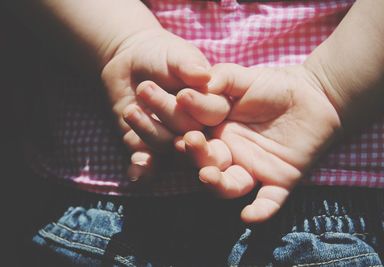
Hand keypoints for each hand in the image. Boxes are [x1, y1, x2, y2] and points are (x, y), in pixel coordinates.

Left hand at [100, 28, 210, 178]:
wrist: (131, 62)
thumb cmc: (162, 55)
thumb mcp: (177, 55)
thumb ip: (189, 64)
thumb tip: (204, 75)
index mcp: (212, 106)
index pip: (213, 113)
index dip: (200, 108)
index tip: (183, 95)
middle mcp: (197, 128)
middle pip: (190, 133)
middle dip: (170, 117)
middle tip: (147, 91)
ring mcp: (172, 140)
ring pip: (166, 146)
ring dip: (148, 131)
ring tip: (131, 110)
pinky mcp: (149, 149)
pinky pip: (148, 162)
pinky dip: (142, 169)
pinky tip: (135, 173)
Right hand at [176, 63, 341, 222]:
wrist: (316, 94)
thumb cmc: (275, 85)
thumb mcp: (242, 78)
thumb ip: (219, 79)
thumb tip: (185, 93)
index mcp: (215, 131)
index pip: (191, 137)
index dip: (181, 134)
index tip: (173, 124)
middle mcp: (229, 153)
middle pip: (205, 163)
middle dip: (195, 156)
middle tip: (190, 142)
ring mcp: (253, 169)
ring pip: (229, 186)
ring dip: (217, 185)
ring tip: (208, 175)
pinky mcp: (279, 180)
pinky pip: (268, 200)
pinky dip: (260, 210)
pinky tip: (250, 216)